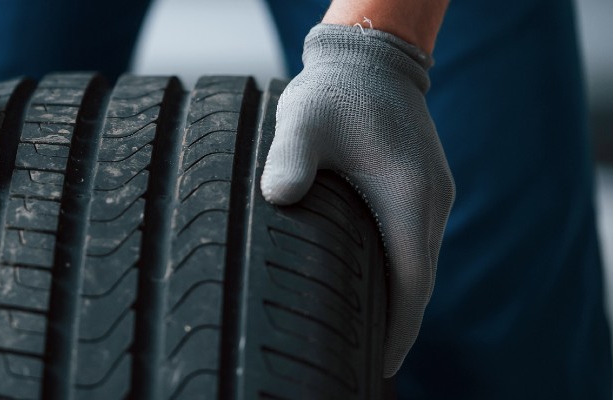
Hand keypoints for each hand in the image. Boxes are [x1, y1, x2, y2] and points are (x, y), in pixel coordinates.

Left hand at [259, 24, 454, 376]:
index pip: (412, 283)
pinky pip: (414, 242)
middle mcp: (429, 200)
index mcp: (407, 196)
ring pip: (419, 263)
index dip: (399, 329)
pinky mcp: (422, 185)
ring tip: (370, 338)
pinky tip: (373, 285)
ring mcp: (430, 193)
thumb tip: (279, 196)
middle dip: (399, 326)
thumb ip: (290, 159)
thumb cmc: (334, 92)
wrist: (369, 58)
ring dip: (400, 301)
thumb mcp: (304, 121)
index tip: (383, 365)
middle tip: (370, 365)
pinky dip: (399, 272)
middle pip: (420, 281)